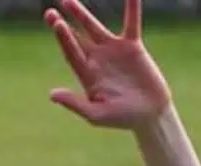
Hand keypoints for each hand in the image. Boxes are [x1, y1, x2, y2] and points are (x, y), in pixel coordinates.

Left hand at [44, 0, 171, 130]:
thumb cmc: (122, 119)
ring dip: (81, 14)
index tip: (57, 23)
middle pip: (76, 38)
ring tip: (67, 1)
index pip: (71, 53)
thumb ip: (75, 104)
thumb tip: (52, 95)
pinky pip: (131, 23)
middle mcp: (96, 59)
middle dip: (63, 25)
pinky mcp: (132, 47)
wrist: (150, 115)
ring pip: (94, 27)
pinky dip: (131, 8)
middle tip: (49, 12)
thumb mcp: (97, 114)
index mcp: (86, 74)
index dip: (64, 38)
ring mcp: (113, 51)